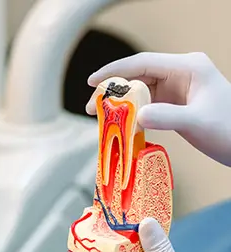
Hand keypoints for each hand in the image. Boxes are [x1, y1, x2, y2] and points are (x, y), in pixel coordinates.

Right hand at [86, 52, 230, 166]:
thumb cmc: (228, 129)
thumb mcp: (197, 123)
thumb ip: (167, 118)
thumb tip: (137, 117)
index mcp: (188, 67)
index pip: (143, 62)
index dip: (115, 71)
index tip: (92, 83)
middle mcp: (180, 73)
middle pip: (138, 76)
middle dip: (113, 91)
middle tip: (92, 108)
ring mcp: (178, 89)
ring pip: (140, 92)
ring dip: (121, 105)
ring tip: (102, 119)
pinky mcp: (176, 104)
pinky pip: (147, 105)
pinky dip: (133, 115)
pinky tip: (121, 126)